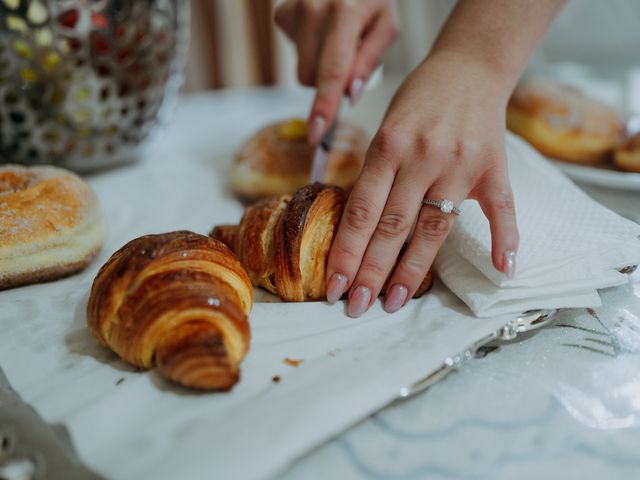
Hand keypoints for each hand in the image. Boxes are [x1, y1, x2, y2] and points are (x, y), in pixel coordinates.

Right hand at [275, 0, 398, 142]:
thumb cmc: (372, 1)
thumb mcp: (386, 27)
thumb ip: (369, 61)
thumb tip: (349, 95)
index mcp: (345, 11)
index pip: (332, 71)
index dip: (324, 106)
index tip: (317, 133)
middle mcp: (314, 8)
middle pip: (311, 78)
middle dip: (331, 84)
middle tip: (350, 61)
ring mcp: (294, 10)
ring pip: (301, 73)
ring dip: (320, 70)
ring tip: (336, 45)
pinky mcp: (283, 15)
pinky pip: (292, 56)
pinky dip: (308, 53)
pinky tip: (321, 36)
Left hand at [325, 52, 519, 315]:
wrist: (468, 66)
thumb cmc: (418, 100)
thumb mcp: (385, 129)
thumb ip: (375, 175)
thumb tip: (358, 228)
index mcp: (389, 146)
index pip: (363, 211)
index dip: (347, 252)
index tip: (334, 286)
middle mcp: (423, 157)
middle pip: (394, 225)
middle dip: (371, 271)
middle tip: (356, 306)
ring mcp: (461, 165)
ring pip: (435, 226)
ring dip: (414, 268)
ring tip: (396, 301)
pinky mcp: (494, 168)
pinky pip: (501, 208)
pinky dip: (505, 239)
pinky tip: (504, 270)